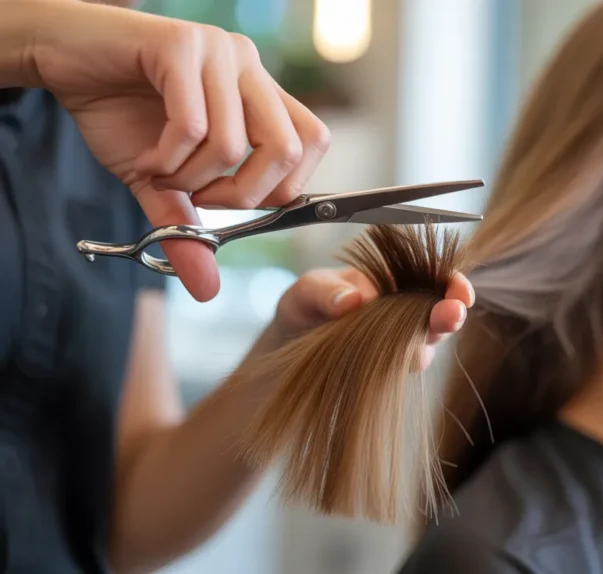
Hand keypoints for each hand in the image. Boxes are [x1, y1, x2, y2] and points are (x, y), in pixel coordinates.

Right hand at [25, 0, 329, 301]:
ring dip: (190, 179)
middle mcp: (249, 67)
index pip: (313, 143)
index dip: (280, 187)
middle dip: (241, 195)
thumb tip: (206, 289)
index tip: (229, 200)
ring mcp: (219, 52)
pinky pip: (192, 125)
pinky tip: (146, 158)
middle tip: (198, 197)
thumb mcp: (161, 183)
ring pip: (233, 145)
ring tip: (159, 171)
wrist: (62, 58)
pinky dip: (166, 158)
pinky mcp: (181, 44)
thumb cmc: (120, 113)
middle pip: (287, 150)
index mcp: (260, 92)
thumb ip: (188, 230)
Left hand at [263, 269, 474, 371]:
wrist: (286, 352)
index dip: (454, 285)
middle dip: (449, 315)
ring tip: (405, 346)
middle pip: (439, 313)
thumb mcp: (304, 293)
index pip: (434, 278)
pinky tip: (380, 367)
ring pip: (425, 346)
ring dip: (421, 345)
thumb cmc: (301, 311)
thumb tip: (353, 299)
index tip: (460, 295)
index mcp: (391, 281)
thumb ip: (325, 291)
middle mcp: (403, 312)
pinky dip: (397, 369)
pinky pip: (402, 371)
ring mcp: (399, 344)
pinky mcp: (389, 371)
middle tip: (450, 316)